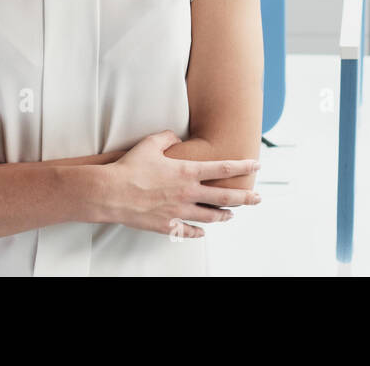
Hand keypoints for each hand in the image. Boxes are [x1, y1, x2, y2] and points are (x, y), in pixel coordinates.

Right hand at [93, 130, 261, 236]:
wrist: (111, 193)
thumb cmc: (130, 167)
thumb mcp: (150, 143)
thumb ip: (167, 137)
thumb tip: (175, 136)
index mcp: (187, 172)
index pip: (223, 168)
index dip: (242, 166)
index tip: (256, 165)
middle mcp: (188, 192)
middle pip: (225, 196)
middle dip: (245, 197)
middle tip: (258, 198)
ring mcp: (179, 211)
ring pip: (210, 216)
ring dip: (224, 215)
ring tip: (233, 215)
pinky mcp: (167, 225)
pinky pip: (188, 231)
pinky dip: (197, 232)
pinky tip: (203, 232)